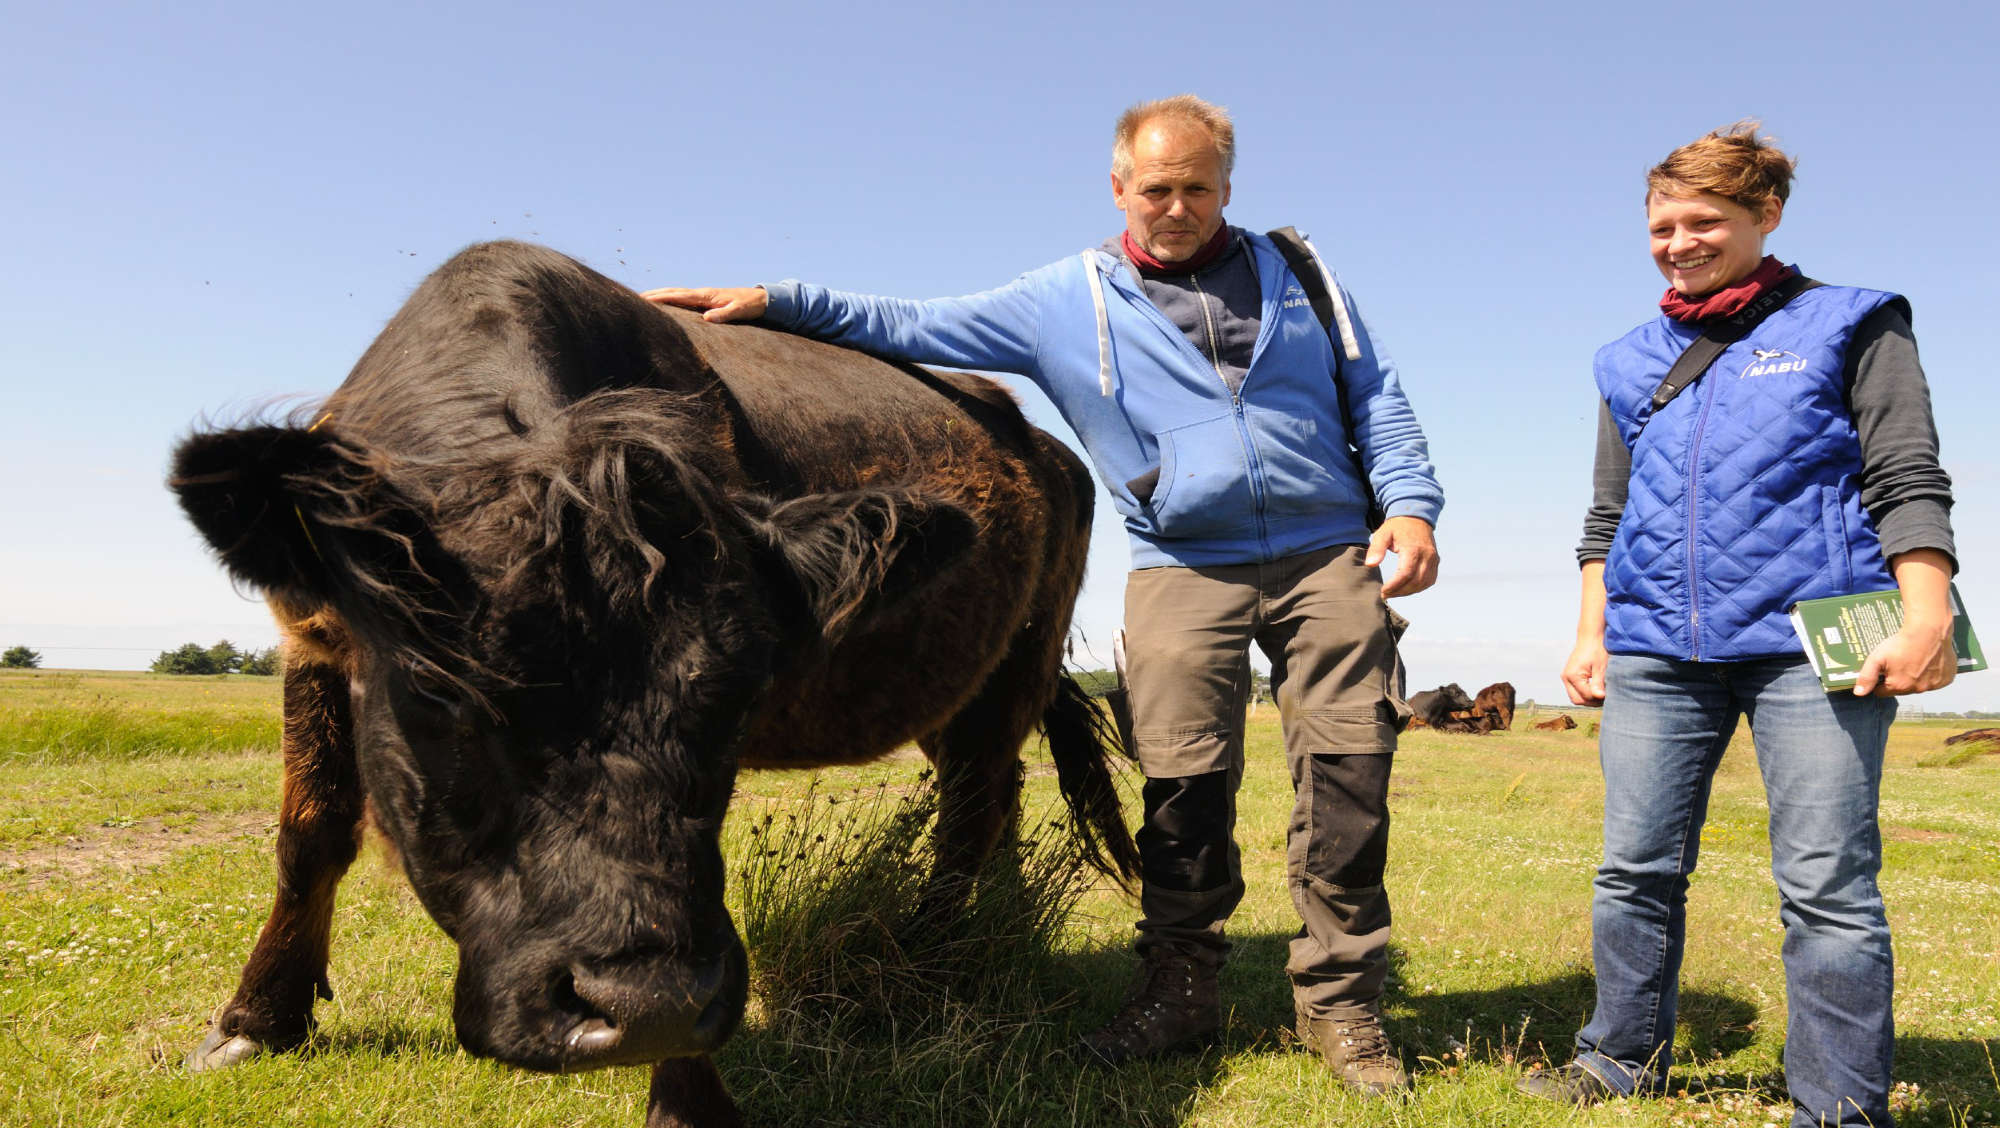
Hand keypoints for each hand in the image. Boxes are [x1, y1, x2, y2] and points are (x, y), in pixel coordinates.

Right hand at [639, 285, 766, 322]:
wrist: (761, 298)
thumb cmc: (750, 305)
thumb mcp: (739, 311)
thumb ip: (724, 315)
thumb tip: (706, 319)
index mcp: (706, 295)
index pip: (679, 296)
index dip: (662, 298)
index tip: (645, 299)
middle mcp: (702, 293)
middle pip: (673, 292)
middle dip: (655, 294)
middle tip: (635, 298)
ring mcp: (703, 295)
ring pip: (676, 293)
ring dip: (660, 294)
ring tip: (643, 299)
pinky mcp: (705, 300)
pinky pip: (683, 298)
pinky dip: (670, 298)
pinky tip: (665, 303)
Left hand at [1366, 516, 1437, 597]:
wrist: (1416, 516)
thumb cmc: (1397, 526)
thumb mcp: (1383, 533)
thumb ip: (1376, 548)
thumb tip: (1370, 565)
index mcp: (1413, 549)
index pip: (1405, 574)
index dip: (1394, 586)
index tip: (1382, 591)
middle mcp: (1427, 555)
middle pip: (1416, 582)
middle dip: (1400, 592)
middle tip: (1386, 595)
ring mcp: (1433, 559)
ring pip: (1424, 583)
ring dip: (1409, 592)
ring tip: (1394, 593)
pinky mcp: (1436, 561)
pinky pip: (1430, 580)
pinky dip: (1419, 587)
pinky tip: (1406, 588)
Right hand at [1562, 635, 1608, 704]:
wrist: (1590, 637)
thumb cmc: (1596, 649)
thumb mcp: (1600, 667)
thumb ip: (1598, 683)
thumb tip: (1600, 697)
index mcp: (1572, 675)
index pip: (1585, 696)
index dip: (1598, 698)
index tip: (1610, 696)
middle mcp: (1566, 678)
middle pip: (1577, 700)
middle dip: (1592, 701)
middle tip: (1606, 698)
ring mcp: (1566, 677)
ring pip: (1576, 697)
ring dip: (1588, 698)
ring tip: (1602, 693)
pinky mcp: (1570, 676)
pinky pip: (1576, 691)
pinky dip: (1585, 693)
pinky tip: (1596, 689)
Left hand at [1852, 619, 1955, 696]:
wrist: (1929, 630)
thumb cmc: (1902, 643)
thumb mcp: (1877, 657)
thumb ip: (1867, 676)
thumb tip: (1859, 693)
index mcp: (1900, 686)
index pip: (1883, 692)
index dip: (1879, 682)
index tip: (1882, 671)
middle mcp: (1918, 689)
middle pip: (1903, 689)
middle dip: (1898, 679)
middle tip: (1899, 662)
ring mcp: (1935, 684)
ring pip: (1921, 685)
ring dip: (1916, 677)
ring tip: (1914, 659)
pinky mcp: (1947, 678)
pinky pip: (1937, 680)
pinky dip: (1933, 673)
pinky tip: (1928, 661)